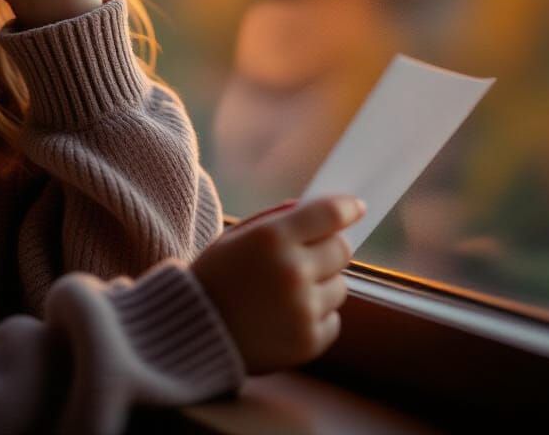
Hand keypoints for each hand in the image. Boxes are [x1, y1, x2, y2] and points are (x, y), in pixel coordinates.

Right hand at [191, 195, 365, 373]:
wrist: (193, 331)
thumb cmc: (217, 275)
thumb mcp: (238, 235)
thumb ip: (280, 219)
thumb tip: (324, 211)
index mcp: (272, 238)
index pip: (329, 214)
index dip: (347, 207)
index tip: (356, 207)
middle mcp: (292, 272)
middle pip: (342, 250)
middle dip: (331, 247)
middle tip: (313, 253)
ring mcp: (303, 310)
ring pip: (340, 286)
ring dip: (322, 284)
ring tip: (287, 291)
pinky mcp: (308, 342)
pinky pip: (333, 319)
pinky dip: (316, 315)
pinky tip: (286, 315)